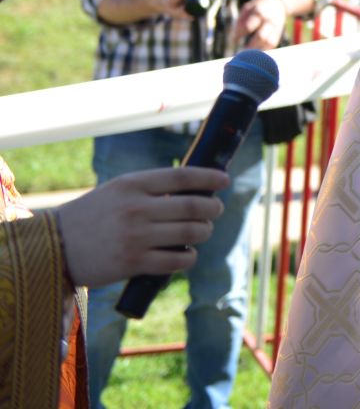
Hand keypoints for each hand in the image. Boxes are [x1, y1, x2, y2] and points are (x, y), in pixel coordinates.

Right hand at [55, 167, 229, 288]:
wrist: (54, 248)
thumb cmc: (92, 216)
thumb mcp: (117, 191)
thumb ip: (150, 188)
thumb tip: (194, 189)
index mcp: (132, 184)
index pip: (182, 176)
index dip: (209, 177)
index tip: (224, 180)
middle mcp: (136, 208)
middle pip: (193, 206)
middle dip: (212, 209)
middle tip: (216, 210)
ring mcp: (135, 237)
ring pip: (190, 233)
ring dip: (204, 232)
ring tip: (202, 231)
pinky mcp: (133, 263)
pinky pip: (176, 260)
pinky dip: (189, 257)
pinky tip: (187, 254)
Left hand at [235, 0, 288, 49]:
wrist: (280, 3)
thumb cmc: (258, 7)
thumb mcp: (247, 8)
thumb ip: (240, 21)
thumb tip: (234, 38)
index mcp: (259, 13)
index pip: (248, 26)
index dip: (239, 34)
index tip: (233, 40)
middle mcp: (269, 21)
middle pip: (261, 36)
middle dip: (250, 46)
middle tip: (240, 54)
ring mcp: (276, 28)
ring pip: (269, 42)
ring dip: (258, 50)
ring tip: (248, 56)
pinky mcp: (278, 34)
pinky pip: (272, 45)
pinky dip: (264, 50)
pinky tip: (255, 53)